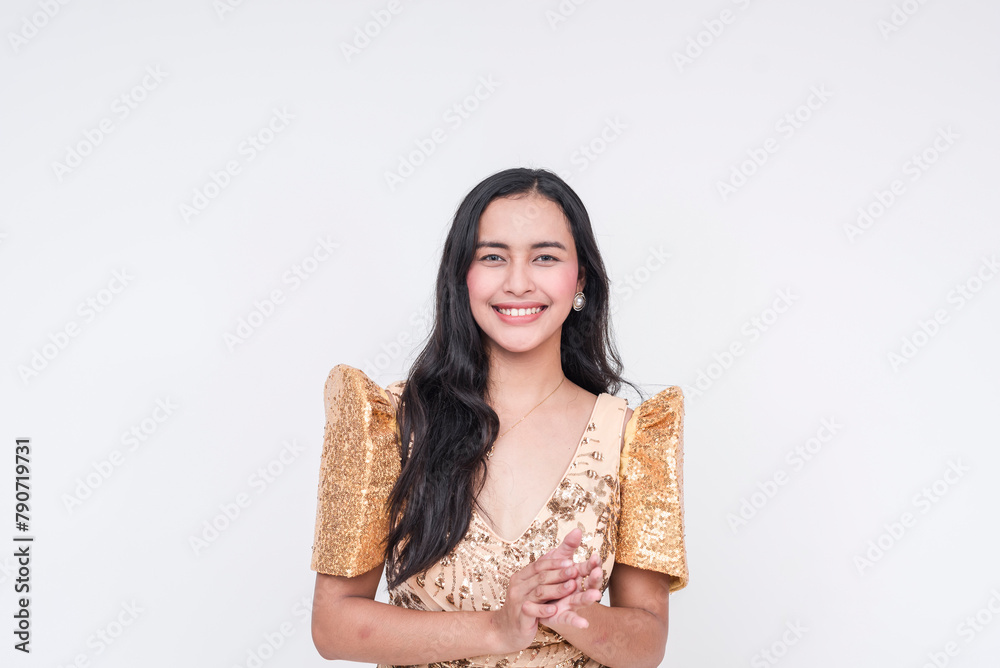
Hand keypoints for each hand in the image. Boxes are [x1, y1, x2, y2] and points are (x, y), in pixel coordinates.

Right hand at [491, 528, 602, 652]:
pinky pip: (533, 612)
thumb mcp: (535, 586)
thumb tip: (559, 547)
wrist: (507, 631)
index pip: (539, 565)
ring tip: (573, 587)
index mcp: (521, 577)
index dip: (555, 562)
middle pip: (541, 577)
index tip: (571, 560)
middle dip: (560, 573)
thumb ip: (548, 567)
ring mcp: (518, 602)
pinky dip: (544, 610)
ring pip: (540, 592)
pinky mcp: (521, 619)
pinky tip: (555, 610)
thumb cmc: (526, 605)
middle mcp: (518, 587)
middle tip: (576, 570)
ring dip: (557, 589)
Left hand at [537, 532, 602, 629]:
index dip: (593, 563)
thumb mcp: (558, 560)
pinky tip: (584, 624)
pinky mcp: (563, 616)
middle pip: (589, 584)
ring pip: (583, 600)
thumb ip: (568, 547)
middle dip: (594, 578)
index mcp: (578, 576)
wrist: (536, 601)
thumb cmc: (551, 577)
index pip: (588, 568)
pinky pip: (571, 619)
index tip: (596, 556)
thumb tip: (577, 529)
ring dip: (589, 598)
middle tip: (597, 571)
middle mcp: (578, 590)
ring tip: (596, 595)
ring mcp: (572, 603)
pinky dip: (577, 621)